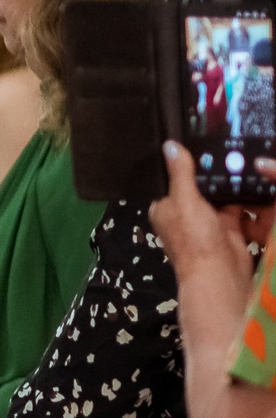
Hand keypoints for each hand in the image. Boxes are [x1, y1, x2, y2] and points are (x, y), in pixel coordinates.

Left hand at [152, 141, 261, 277]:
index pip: (173, 180)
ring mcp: (208, 220)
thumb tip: (170, 146)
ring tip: (243, 157)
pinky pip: (238, 205)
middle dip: (212, 172)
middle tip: (230, 148)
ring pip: (220, 194)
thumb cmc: (194, 239)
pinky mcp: (229, 225)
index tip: (201, 144)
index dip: (185, 164)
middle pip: (199, 186)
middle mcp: (185, 213)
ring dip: (230, 182)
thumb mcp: (184, 201)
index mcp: (165, 207)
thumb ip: (180, 173)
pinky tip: (253, 178)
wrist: (220, 273)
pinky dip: (245, 196)